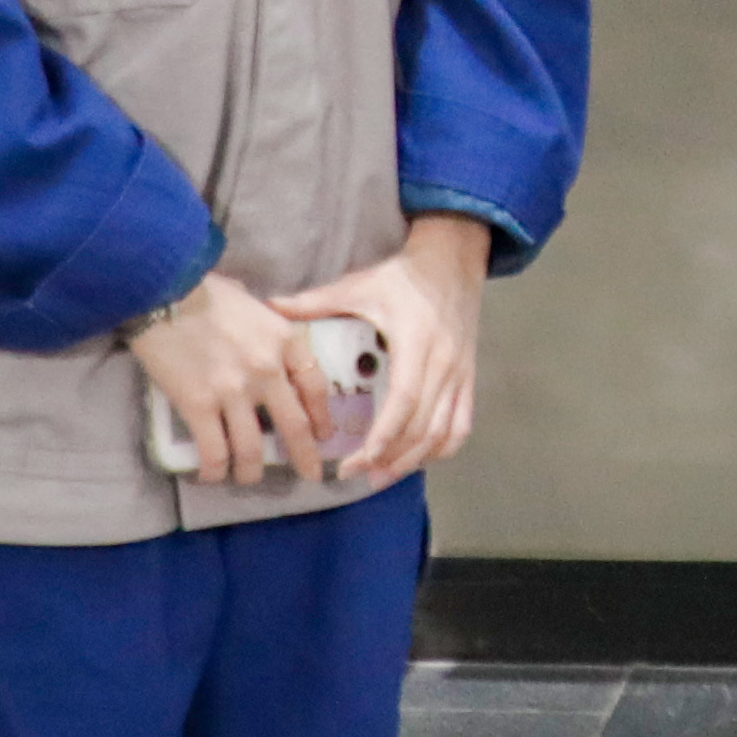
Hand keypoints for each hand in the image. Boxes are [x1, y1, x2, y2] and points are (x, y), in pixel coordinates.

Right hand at [127, 271, 333, 486]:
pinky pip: (213, 452)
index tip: (323, 434)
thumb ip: (270, 326)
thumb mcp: (254, 303)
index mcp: (285, 341)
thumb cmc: (205, 290)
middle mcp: (267, 371)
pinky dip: (214, 470)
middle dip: (305, 458)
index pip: (317, 388)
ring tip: (247, 477)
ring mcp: (233, 392)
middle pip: (296, 427)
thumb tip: (271, 335)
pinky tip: (211, 475)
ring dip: (252, 471)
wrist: (162, 290)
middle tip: (309, 475)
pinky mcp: (198, 406)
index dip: (323, 418)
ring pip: (253, 449)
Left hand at [274, 216, 489, 489]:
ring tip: (381, 477)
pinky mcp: (468, 378)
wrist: (453, 260)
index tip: (356, 460)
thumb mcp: (359, 285)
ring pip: (444, 432)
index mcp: (417, 342)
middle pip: (423, 427)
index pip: (405, 402)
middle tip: (356, 475)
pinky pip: (461, 425)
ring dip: (414, 460)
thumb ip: (315, 301)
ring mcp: (460, 374)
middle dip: (390, 458)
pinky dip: (442, 449)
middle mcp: (444, 364)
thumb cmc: (403, 276)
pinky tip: (418, 460)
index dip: (384, 437)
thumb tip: (269, 306)